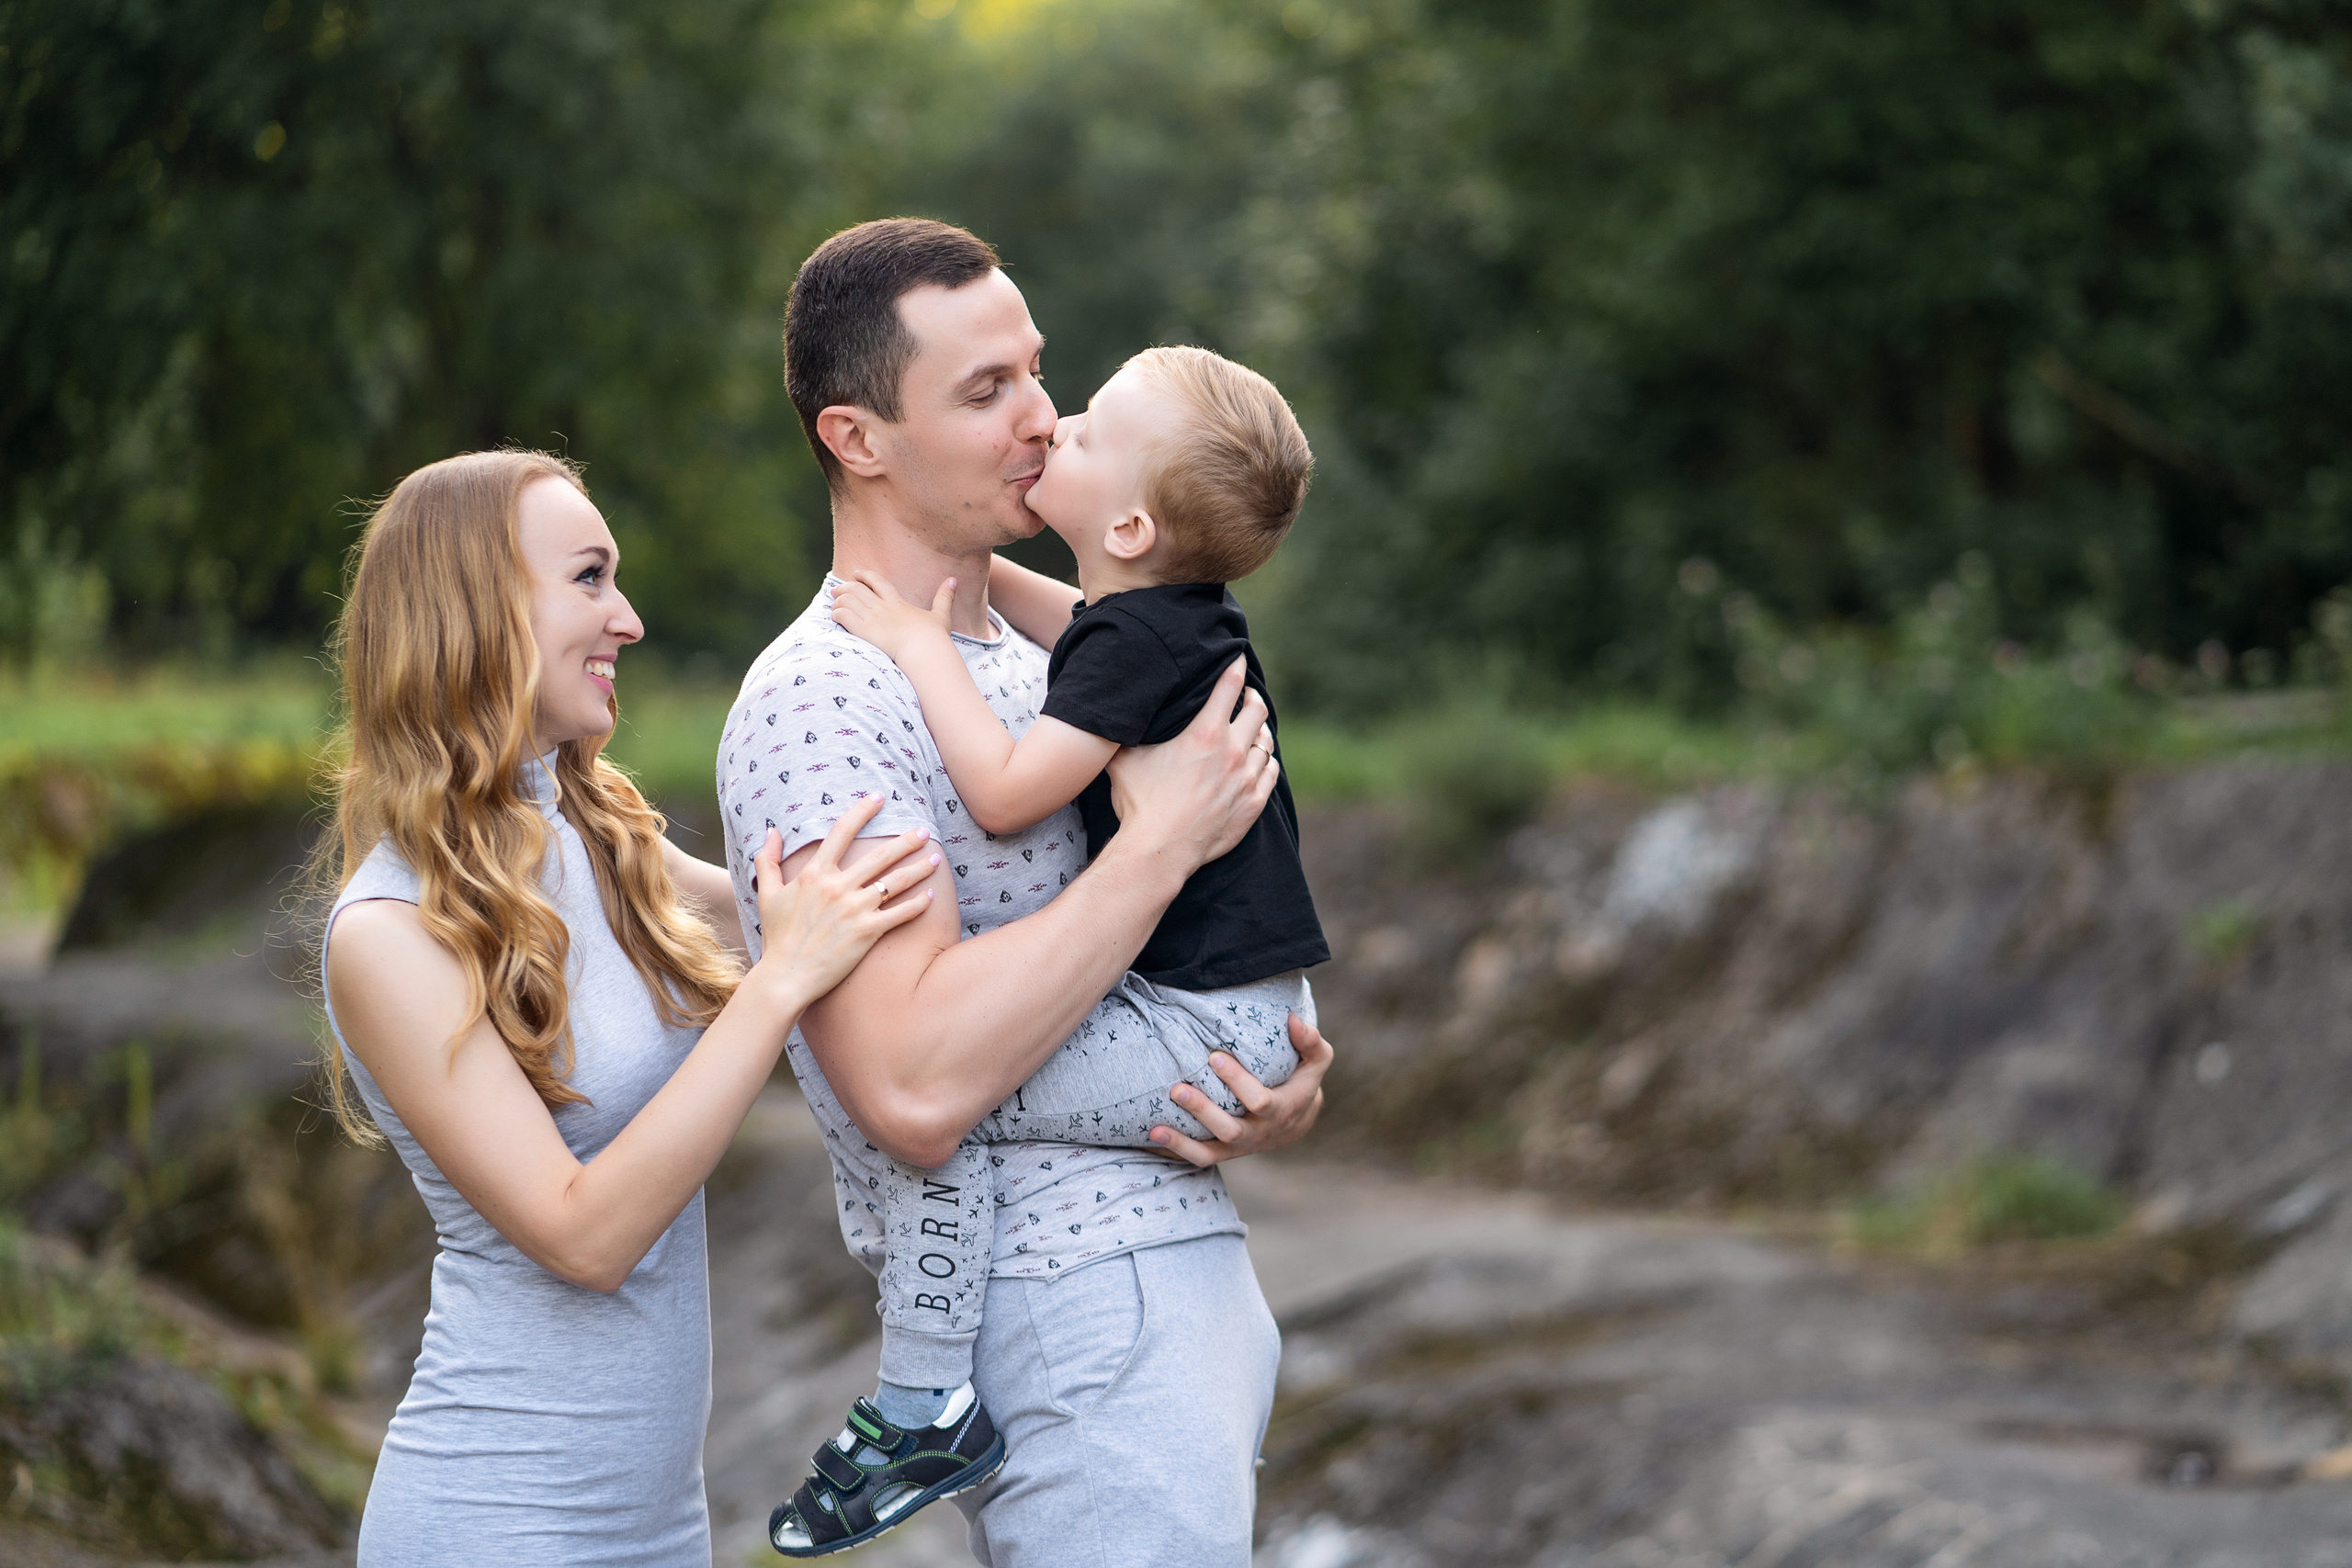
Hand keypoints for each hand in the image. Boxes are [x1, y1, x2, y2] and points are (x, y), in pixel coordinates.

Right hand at [750, 796, 936, 1003]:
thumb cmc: (777, 937)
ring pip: (895, 882)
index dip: (862, 811)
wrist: (786, 976)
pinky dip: (919, 904)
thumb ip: (768, 860)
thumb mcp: (767, 894)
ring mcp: (854, 909)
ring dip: (919, 868)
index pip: (841, 832)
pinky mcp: (868, 932)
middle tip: (924, 830)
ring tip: (936, 858)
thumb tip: (771, 830)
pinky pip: (900, 913)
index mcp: (814, 874)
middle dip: (906, 841)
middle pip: (880, 855)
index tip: (879, 797)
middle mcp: (837, 887)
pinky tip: (931, 895)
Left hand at [829, 569, 953, 660]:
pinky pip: (843, 615)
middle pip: (857, 589)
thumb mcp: (941, 615)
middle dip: (844, 587)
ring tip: (833, 604)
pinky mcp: (864, 630)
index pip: (878, 582)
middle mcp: (882, 607)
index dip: (865, 575)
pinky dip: (836, 613)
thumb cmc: (933, 638)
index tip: (856, 574)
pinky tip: (834, 616)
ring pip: (847, 600)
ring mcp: (872, 618)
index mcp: (897, 603)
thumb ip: (944, 597)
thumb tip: (953, 580)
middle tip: (836, 590)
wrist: (924, 651)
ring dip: (838, 601)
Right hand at [1105, 658, 1277, 870]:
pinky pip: (1270, 772)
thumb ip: (1121, 733)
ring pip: (1266, 742)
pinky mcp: (1253, 804)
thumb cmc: (1139, 804)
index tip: (1236, 656)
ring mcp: (1246, 779)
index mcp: (1205, 733)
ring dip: (1259, 731)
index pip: (1230, 686)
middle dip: (1251, 697)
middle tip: (1245, 694)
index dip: (1234, 665)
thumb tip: (1105, 715)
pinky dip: (1265, 761)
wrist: (1159, 851)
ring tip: (1251, 729)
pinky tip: (1258, 760)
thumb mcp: (1124, 760)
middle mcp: (1232, 752)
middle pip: (1257, 710)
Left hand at [1147, 1013, 1331, 1166]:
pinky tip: (1153, 1135)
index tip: (1215, 1057)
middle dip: (1203, 1111)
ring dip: (1182, 1141)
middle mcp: (1259, 1132)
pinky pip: (1200, 1157)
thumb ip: (1310, 1041)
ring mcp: (1240, 1146)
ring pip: (1211, 1151)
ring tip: (1156, 1128)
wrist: (1294, 1122)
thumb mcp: (1315, 1061)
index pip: (1260, 1101)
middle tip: (1177, 1089)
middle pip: (1230, 1130)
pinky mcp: (1224, 1152)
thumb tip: (1294, 1020)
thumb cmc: (1300, 1082)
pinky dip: (1177, 1150)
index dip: (1238, 1081)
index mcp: (1281, 1109)